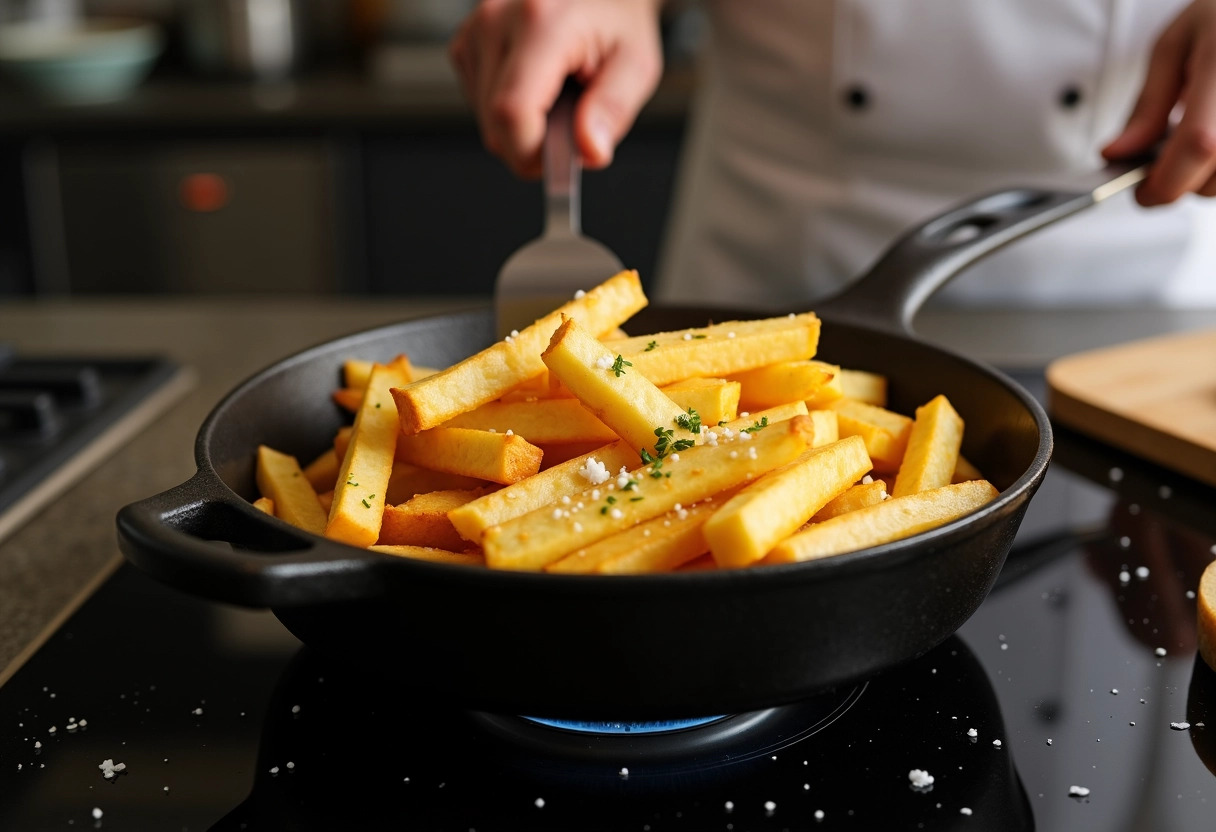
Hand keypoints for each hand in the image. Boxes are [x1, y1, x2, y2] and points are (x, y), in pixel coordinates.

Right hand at [449, 0, 664, 177]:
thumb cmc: (617, 20)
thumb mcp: (636, 64)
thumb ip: (613, 109)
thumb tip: (589, 151)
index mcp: (541, 22)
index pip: (512, 114)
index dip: (532, 155)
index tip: (560, 163)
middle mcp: (497, 20)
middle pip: (495, 126)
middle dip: (534, 144)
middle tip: (571, 122)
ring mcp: (475, 30)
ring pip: (485, 122)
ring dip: (522, 126)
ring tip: (556, 93)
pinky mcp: (466, 43)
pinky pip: (479, 105)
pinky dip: (508, 110)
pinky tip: (535, 85)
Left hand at [1103, 0, 1215, 205]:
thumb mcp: (1173, 47)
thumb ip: (1145, 106)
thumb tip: (1117, 153)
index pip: (1199, 144)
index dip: (1166, 182)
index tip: (1142, 193)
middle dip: (1181, 183)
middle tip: (1162, 165)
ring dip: (1206, 178)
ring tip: (1194, 141)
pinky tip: (1214, 142)